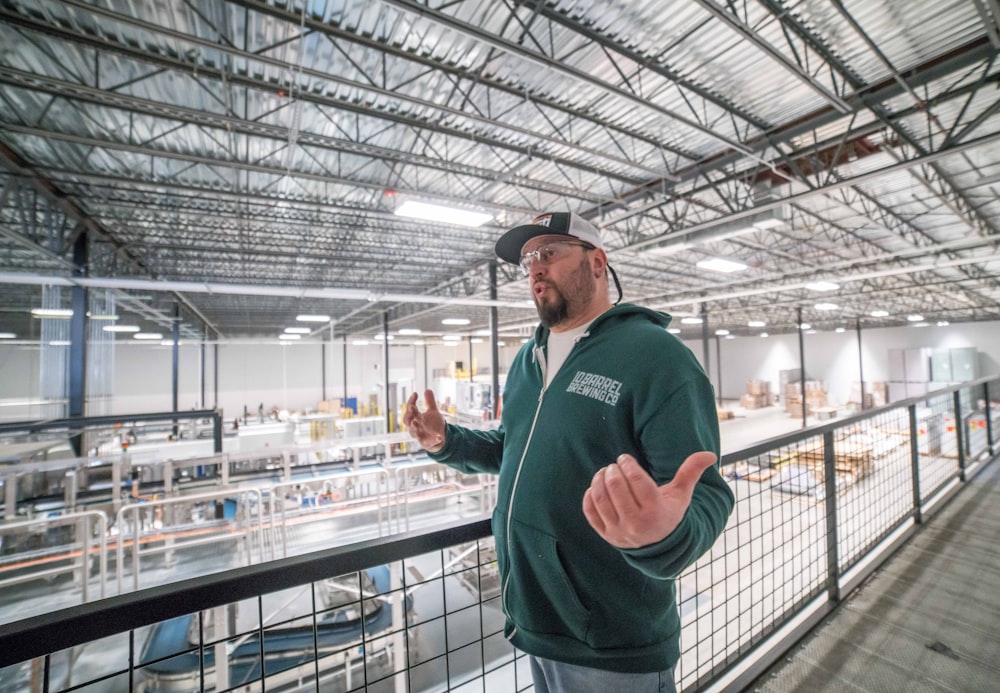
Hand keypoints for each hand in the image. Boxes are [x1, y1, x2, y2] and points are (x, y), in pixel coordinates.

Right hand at [403, 390, 447, 452]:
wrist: (441, 438)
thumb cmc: (433, 425)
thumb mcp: (433, 412)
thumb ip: (430, 402)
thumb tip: (427, 390)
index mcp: (416, 418)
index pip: (410, 410)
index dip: (411, 402)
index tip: (415, 394)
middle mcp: (416, 427)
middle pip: (407, 421)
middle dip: (409, 415)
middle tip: (412, 408)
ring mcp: (421, 436)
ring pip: (414, 433)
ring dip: (414, 427)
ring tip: (415, 422)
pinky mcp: (428, 444)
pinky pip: (429, 443)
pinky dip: (433, 440)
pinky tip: (439, 436)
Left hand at [582, 451, 717, 548]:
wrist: (658, 546)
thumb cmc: (669, 512)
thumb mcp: (682, 495)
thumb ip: (691, 472)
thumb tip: (711, 454)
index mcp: (656, 512)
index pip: (637, 482)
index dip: (628, 465)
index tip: (625, 458)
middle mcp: (637, 524)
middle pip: (616, 488)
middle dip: (613, 470)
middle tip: (615, 465)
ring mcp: (619, 531)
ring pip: (601, 499)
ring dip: (599, 480)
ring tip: (604, 472)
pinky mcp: (606, 535)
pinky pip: (590, 512)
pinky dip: (589, 496)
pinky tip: (595, 487)